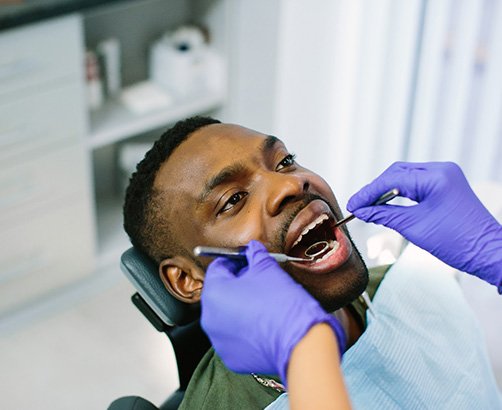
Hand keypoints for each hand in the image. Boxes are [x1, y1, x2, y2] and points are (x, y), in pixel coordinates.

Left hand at [200, 240, 345, 383]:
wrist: (300, 341)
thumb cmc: (282, 303)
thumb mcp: (268, 268)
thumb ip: (255, 254)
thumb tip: (253, 249)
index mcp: (214, 293)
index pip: (218, 267)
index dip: (235, 261)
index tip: (247, 261)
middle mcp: (209, 318)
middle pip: (220, 292)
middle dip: (237, 284)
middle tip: (258, 280)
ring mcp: (219, 340)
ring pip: (226, 316)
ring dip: (240, 307)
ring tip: (263, 303)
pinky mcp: (231, 356)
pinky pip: (234, 336)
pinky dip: (245, 328)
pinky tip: (263, 324)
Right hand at [347, 162, 501, 290]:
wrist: (488, 253)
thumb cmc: (457, 242)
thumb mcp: (413, 227)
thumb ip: (384, 215)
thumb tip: (362, 211)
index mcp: (436, 177)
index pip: (392, 180)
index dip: (368, 192)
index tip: (353, 204)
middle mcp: (441, 170)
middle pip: (397, 173)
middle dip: (375, 189)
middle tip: (359, 205)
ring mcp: (445, 176)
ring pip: (405, 177)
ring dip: (386, 190)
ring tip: (370, 206)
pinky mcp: (446, 184)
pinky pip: (416, 183)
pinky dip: (400, 192)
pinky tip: (387, 203)